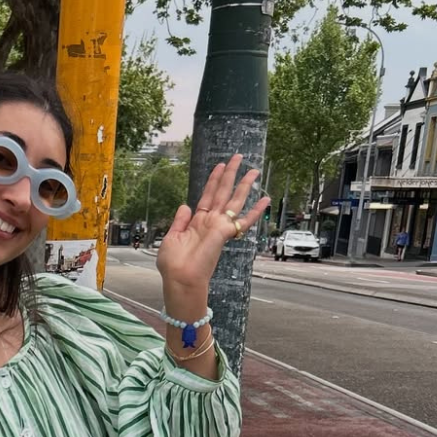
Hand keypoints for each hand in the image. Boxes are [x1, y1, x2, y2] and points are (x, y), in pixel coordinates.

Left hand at [157, 155, 270, 295]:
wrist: (179, 279)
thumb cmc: (173, 265)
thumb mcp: (171, 238)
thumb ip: (179, 221)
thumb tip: (185, 205)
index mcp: (197, 222)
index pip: (208, 196)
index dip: (213, 180)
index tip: (219, 166)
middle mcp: (210, 222)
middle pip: (223, 192)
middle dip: (230, 174)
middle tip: (237, 157)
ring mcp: (218, 227)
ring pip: (234, 200)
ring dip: (244, 184)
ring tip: (253, 170)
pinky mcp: (224, 233)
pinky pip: (244, 221)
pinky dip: (256, 211)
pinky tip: (265, 200)